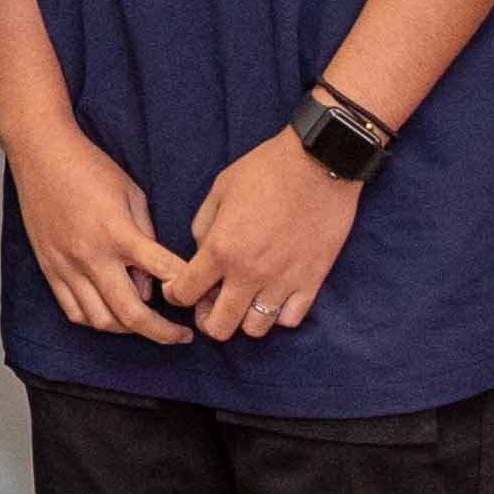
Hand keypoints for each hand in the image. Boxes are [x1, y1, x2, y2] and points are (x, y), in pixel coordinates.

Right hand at [10, 122, 192, 343]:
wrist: (42, 156)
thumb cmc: (90, 168)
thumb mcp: (132, 193)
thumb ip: (146, 237)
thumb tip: (151, 278)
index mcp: (119, 233)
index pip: (163, 272)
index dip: (186, 288)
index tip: (198, 295)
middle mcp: (93, 256)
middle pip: (132, 313)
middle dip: (162, 332)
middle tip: (180, 336)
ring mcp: (68, 266)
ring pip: (102, 320)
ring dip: (128, 329)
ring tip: (144, 324)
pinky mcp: (50, 269)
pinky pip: (74, 311)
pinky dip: (96, 321)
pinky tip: (110, 315)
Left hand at [164, 128, 363, 342]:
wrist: (319, 163)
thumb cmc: (266, 170)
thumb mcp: (220, 190)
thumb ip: (203, 227)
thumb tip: (201, 254)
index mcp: (221, 248)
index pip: (184, 293)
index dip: (175, 294)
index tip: (179, 289)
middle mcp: (249, 273)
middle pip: (219, 327)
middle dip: (207, 318)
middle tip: (210, 303)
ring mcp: (283, 282)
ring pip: (255, 330)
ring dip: (243, 319)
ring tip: (243, 300)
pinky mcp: (312, 282)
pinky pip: (289, 320)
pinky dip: (278, 314)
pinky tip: (272, 297)